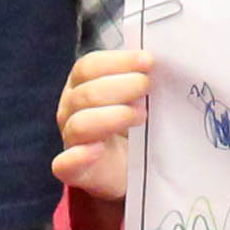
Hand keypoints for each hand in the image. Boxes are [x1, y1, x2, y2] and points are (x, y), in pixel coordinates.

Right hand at [54, 50, 150, 210]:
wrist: (131, 170)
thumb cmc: (135, 126)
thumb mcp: (139, 97)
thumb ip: (144, 78)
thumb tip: (165, 59)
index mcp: (81, 85)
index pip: (89, 66)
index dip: (118, 61)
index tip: (148, 61)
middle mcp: (70, 109)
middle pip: (86, 93)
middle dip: (120, 87)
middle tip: (148, 87)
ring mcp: (69, 140)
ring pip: (79, 124)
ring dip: (113, 117)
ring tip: (142, 117)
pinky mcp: (73, 170)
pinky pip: (65, 163)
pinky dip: (79, 156)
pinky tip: (98, 149)